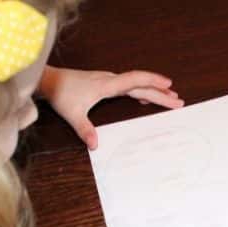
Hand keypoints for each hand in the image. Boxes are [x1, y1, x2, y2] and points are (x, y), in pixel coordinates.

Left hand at [39, 67, 184, 149]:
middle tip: (178, 100)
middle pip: (141, 84)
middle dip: (161, 92)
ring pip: (136, 84)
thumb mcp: (72, 114)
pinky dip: (141, 91)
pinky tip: (145, 99)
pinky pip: (128, 85)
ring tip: (169, 97)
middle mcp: (111, 80)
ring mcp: (108, 80)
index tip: (169, 87)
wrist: (49, 80)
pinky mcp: (104, 83)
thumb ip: (84, 129)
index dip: (153, 83)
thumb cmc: (61, 94)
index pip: (136, 81)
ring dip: (153, 90)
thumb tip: (95, 145)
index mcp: (107, 85)